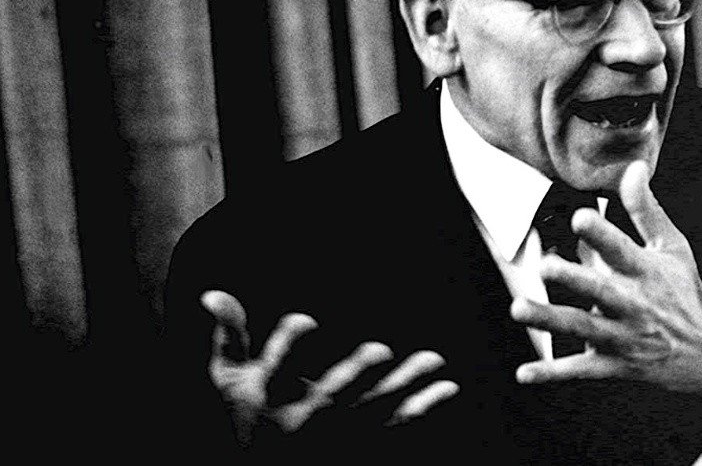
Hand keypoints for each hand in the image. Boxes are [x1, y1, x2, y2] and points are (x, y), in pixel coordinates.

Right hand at [200, 290, 458, 445]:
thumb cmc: (248, 424)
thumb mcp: (230, 384)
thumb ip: (228, 338)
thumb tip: (212, 294)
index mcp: (269, 402)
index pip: (277, 371)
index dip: (289, 347)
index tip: (308, 321)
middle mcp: (303, 424)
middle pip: (331, 401)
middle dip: (353, 378)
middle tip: (378, 350)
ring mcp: (337, 440)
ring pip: (376, 413)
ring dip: (406, 388)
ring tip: (434, 360)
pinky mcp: (364, 449)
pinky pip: (398, 431)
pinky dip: (424, 409)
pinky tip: (449, 388)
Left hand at [510, 161, 701, 393]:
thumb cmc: (685, 293)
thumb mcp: (673, 247)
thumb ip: (645, 209)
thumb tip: (633, 166)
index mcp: (647, 272)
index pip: (624, 250)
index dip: (603, 234)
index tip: (580, 218)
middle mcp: (634, 305)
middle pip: (601, 292)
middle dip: (574, 279)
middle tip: (545, 266)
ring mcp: (624, 337)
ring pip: (584, 328)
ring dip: (551, 320)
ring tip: (519, 309)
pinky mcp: (614, 364)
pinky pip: (581, 370)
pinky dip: (552, 372)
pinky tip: (525, 372)